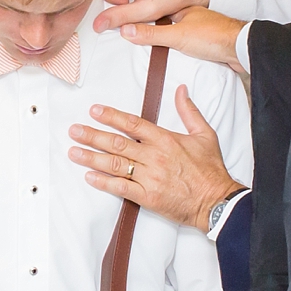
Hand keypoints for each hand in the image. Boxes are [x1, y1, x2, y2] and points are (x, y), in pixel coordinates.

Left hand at [70, 84, 242, 230]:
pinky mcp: (148, 197)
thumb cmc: (210, 169)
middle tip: (74, 130)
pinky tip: (89, 176)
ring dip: (91, 157)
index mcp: (165, 139)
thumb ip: (189, 111)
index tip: (95, 111)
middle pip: (117, 143)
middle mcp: (154, 156)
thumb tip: (181, 90)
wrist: (216, 200)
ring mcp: (149, 177)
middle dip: (92, 135)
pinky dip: (103, 182)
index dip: (111, 116)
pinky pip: (120, 188)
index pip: (132, 124)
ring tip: (74, 151)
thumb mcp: (205, 134)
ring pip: (114, 164)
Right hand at [117, 7, 246, 69]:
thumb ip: (151, 34)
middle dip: (160, 32)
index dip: (147, 19)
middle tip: (144, 41)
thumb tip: (126, 29)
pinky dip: (186, 51)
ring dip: (174, 42)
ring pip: (182, 35)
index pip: (160, 12)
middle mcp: (195, 17)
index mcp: (185, 10)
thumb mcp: (176, 36)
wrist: (241, 48)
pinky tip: (183, 58)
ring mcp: (204, 30)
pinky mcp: (211, 44)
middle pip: (170, 24)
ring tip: (161, 52)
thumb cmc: (214, 37)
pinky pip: (193, 46)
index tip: (133, 26)